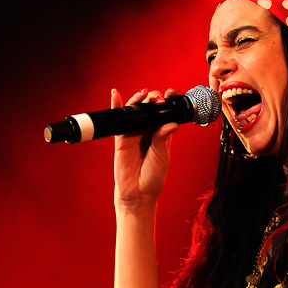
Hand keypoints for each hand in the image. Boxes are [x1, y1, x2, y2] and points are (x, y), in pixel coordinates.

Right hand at [112, 87, 179, 211]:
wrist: (138, 193)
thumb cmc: (153, 176)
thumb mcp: (162, 156)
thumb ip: (163, 138)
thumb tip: (171, 123)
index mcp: (161, 133)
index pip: (164, 112)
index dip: (168, 101)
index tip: (172, 94)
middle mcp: (147, 130)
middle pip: (149, 107)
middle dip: (154, 98)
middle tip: (159, 99)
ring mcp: (133, 132)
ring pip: (135, 110)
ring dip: (138, 99)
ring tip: (144, 94)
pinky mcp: (120, 138)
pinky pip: (118, 120)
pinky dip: (116, 106)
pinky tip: (116, 95)